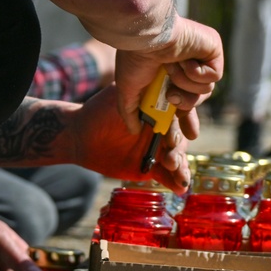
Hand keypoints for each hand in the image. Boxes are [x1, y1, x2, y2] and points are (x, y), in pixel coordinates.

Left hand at [69, 85, 191, 193]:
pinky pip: (166, 175)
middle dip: (179, 147)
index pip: (181, 113)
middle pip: (180, 137)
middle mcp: (163, 128)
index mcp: (160, 108)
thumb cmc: (100, 110)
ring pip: (176, 157)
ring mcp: (158, 149)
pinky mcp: (151, 167)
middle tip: (172, 154)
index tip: (188, 131)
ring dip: (180, 166)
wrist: (81, 136)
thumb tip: (154, 82)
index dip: (188, 122)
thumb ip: (137, 92)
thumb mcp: (119, 95)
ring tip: (176, 172)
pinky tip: (180, 188)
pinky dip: (175, 181)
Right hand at [113, 16, 222, 137]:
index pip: (184, 101)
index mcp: (170, 75)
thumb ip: (130, 112)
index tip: (189, 136)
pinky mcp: (213, 51)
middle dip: (187, 106)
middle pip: (197, 99)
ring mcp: (202, 58)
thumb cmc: (135, 57)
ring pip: (205, 90)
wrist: (146, 38)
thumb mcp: (127, 89)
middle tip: (174, 99)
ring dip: (184, 83)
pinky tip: (183, 61)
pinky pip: (212, 77)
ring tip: (171, 68)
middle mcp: (188, 67)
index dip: (187, 119)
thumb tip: (134, 131)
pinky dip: (195, 74)